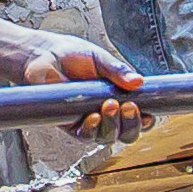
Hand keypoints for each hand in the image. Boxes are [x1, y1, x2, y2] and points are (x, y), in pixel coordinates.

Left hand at [22, 33, 147, 141]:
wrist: (42, 55)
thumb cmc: (71, 56)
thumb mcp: (99, 59)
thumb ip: (118, 71)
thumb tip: (139, 81)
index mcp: (119, 98)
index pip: (140, 117)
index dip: (146, 120)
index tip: (149, 113)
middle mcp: (107, 114)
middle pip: (127, 133)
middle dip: (131, 124)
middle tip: (129, 106)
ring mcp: (89, 121)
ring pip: (108, 137)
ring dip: (112, 125)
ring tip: (110, 105)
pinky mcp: (70, 125)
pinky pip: (84, 136)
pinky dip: (91, 129)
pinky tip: (93, 117)